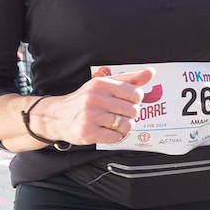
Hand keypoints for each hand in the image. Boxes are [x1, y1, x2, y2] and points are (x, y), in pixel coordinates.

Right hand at [41, 65, 155, 144]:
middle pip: (133, 111)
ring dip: (123, 127)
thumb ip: (129, 80)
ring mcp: (90, 115)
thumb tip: (151, 72)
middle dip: (130, 115)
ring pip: (125, 125)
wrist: (58, 116)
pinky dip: (115, 137)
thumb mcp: (105, 85)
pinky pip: (115, 137)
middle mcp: (95, 98)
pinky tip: (107, 132)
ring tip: (114, 124)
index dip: (136, 101)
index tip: (127, 102)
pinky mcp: (87, 131)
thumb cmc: (85, 100)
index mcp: (101, 84)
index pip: (135, 94)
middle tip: (119, 115)